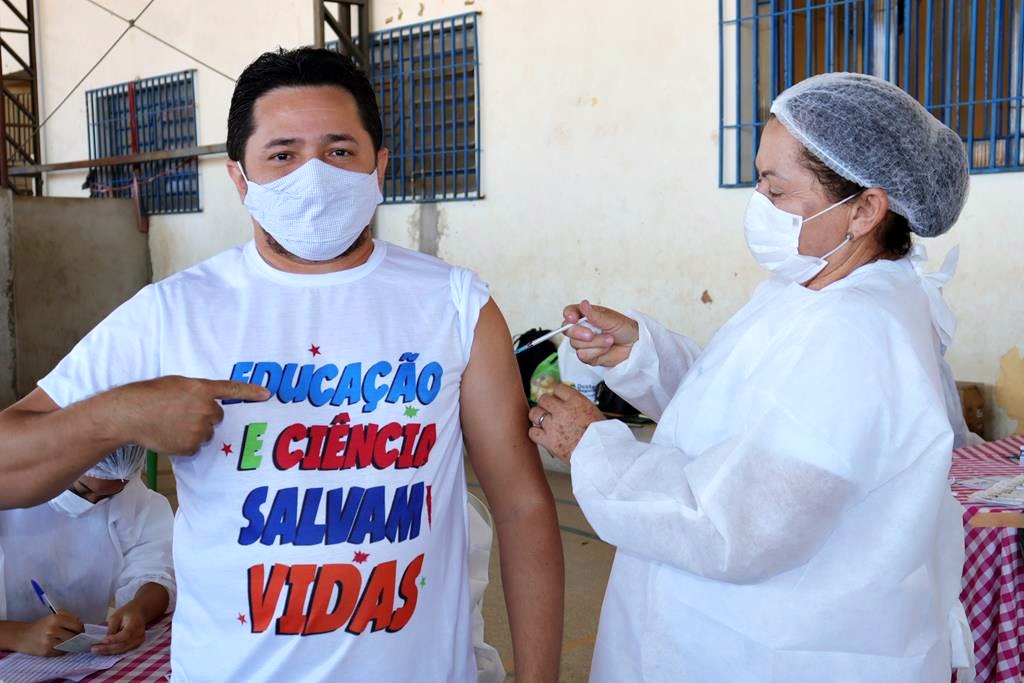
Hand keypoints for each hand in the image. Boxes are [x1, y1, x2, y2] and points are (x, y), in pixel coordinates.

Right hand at [17, 611, 83, 655]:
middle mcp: (52, 630)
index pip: (77, 625)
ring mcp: (49, 642)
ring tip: (69, 642)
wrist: (23, 636)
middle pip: (74, 636)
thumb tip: (82, 626)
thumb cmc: (42, 625)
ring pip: (69, 645)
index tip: (82, 631)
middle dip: (77, 638)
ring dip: (71, 645)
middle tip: (77, 638)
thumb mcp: (54, 616)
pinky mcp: (46, 652)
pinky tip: (60, 646)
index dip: (81, 629)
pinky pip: (62, 652)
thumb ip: (69, 618)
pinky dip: (63, 650)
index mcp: (56, 619)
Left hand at [94, 603, 145, 654]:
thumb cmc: (127, 612)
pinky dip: (113, 651)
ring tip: (97, 650)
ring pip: (123, 650)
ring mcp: (139, 640)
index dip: (114, 639)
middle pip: (123, 644)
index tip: (102, 640)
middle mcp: (139, 634)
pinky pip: (124, 650)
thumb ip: (112, 628)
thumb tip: (105, 641)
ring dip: (109, 651)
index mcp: (136, 623)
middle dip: (108, 648)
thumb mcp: (116, 616)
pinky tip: (104, 651)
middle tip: (94, 649)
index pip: (126, 634)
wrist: (139, 612)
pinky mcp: (136, 645)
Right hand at [108, 376, 270, 454]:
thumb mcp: (177, 384)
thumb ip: (197, 391)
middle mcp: (205, 408)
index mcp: (202, 388)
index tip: (268, 394)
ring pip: (206, 433)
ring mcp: (200, 428)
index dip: (251, 391)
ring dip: (194, 431)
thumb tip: (210, 402)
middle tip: (181, 414)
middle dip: (204, 417)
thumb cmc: (150, 395)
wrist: (130, 414)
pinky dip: (185, 443)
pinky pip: (196, 447)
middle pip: (217, 416)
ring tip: (171, 424)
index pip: (232, 389)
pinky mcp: (192, 445)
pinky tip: (169, 435)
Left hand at [528, 384, 604, 461]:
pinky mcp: (548, 440)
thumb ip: (579, 407)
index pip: (559, 388)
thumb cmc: (601, 436)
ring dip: (537, 416)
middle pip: (544, 398)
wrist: (600, 454)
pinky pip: (532, 431)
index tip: (559, 401)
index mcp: (576, 401)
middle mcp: (562, 410)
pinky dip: (535, 433)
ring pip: (534, 413)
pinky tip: (542, 435)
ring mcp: (553, 425)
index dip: (558, 395)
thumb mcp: (594, 412)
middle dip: (546, 405)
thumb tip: (571, 406)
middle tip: (550, 412)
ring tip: (543, 422)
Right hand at [562, 299, 638, 367]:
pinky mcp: (588, 355)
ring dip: (595, 343)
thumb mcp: (611, 319)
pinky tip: (606, 349)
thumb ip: (594, 314)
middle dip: (579, 333)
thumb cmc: (624, 328)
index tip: (573, 319)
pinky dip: (597, 352)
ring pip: (576, 345)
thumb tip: (583, 304)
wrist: (634, 345)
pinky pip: (583, 356)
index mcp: (585, 315)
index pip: (569, 312)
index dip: (569, 315)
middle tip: (591, 334)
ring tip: (609, 340)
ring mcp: (584, 343)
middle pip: (568, 331)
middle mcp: (582, 328)